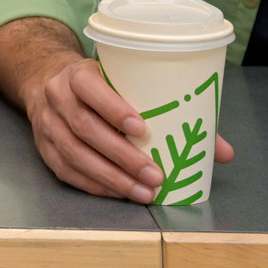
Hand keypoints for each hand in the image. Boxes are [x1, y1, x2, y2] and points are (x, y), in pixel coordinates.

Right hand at [20, 52, 233, 201]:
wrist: (46, 79)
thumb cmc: (100, 83)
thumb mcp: (125, 80)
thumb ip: (172, 110)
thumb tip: (223, 152)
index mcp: (77, 74)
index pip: (90, 88)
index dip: (113, 108)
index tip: (143, 128)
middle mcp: (57, 97)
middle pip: (85, 128)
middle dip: (122, 156)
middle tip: (155, 175)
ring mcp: (47, 125)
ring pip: (76, 154)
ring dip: (112, 177)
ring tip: (144, 192)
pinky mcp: (44, 149)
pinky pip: (68, 171)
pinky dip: (95, 185)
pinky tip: (119, 193)